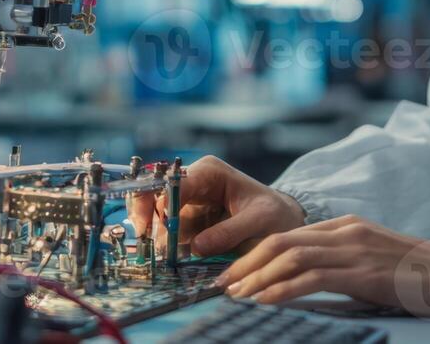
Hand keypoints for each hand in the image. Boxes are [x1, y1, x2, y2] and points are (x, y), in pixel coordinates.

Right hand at [130, 156, 305, 256]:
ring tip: (164, 257)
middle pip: (155, 193)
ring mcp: (187, 202)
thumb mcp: (260, 222)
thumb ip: (230, 232)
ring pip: (156, 215)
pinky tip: (168, 257)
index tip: (158, 231)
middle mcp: (193, 182)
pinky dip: (163, 243)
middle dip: (148, 218)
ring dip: (156, 236)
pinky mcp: (186, 220)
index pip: (175, 183)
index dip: (162, 204)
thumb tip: (196, 247)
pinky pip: (165, 230)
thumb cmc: (274, 215)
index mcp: (210, 172)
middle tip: (148, 244)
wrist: (281, 223)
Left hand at [215, 215, 429, 318]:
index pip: (287, 234)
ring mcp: (354, 248)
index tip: (233, 274)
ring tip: (236, 294)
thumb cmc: (418, 276)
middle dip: (246, 263)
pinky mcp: (363, 271)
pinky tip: (266, 300)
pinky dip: (283, 288)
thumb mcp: (371, 262)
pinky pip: (313, 277)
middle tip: (222, 284)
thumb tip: (302, 284)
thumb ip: (340, 265)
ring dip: (257, 277)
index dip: (254, 254)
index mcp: (345, 226)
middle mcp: (345, 231)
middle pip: (280, 240)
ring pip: (290, 256)